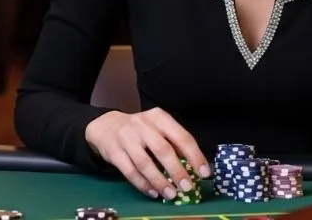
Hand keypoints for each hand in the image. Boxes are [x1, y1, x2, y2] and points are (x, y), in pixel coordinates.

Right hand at [85, 108, 210, 199]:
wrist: (107, 126)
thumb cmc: (141, 129)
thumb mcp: (158, 127)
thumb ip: (173, 141)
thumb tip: (193, 164)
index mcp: (160, 117)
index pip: (182, 137)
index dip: (195, 156)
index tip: (204, 172)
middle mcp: (143, 125)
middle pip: (163, 150)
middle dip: (177, 170)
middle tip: (187, 186)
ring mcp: (127, 138)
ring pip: (145, 163)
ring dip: (160, 181)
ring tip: (171, 194)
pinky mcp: (114, 152)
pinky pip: (130, 172)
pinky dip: (143, 185)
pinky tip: (153, 193)